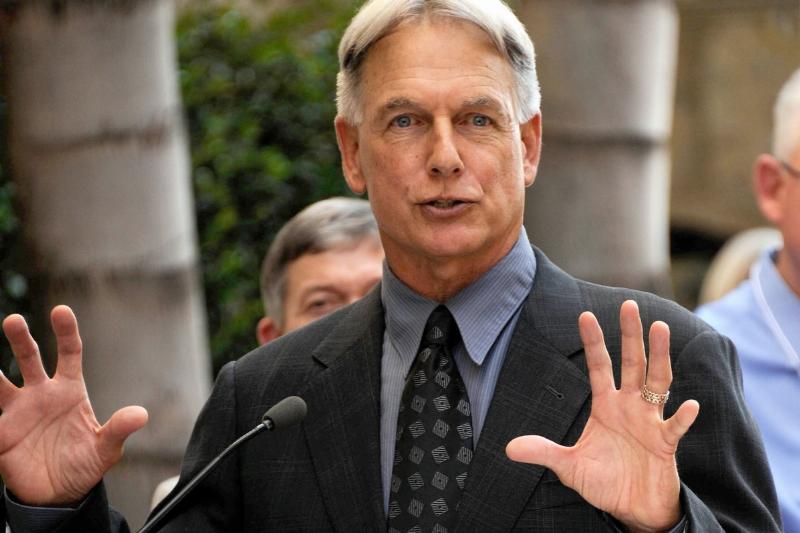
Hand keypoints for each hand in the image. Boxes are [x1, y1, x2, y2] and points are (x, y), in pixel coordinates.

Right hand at [0, 305, 147, 505]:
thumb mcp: (106, 449)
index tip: (61, 310)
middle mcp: (42, 394)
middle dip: (21, 339)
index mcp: (70, 391)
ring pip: (0, 382)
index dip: (66, 332)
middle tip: (14, 321)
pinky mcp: (1, 431)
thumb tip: (141, 414)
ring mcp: (19, 410)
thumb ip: (119, 430)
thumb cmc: (84, 465)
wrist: (59, 494)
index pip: (70, 353)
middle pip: (30, 358)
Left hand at [506, 300, 699, 531]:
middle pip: (631, 362)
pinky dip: (682, 417)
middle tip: (628, 305)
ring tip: (660, 328)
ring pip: (657, 381)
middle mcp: (629, 406)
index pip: (599, 366)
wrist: (632, 509)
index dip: (593, 342)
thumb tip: (510, 448)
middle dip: (630, 334)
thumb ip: (543, 453)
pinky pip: (675, 427)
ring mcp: (649, 421)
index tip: (585, 315)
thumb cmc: (604, 482)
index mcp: (605, 405)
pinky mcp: (665, 444)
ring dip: (659, 356)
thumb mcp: (568, 466)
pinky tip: (688, 404)